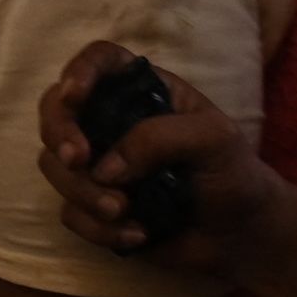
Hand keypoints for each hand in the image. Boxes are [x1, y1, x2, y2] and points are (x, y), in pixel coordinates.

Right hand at [38, 39, 276, 276]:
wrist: (240, 235)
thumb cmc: (234, 174)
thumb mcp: (214, 139)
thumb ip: (161, 138)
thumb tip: (104, 168)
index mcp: (143, 93)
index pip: (100, 62)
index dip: (79, 71)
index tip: (75, 97)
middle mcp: (113, 123)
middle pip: (56, 110)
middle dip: (60, 134)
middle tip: (79, 160)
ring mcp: (100, 166)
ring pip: (56, 167)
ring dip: (83, 192)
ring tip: (123, 211)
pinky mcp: (95, 208)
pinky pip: (71, 213)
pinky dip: (100, 229)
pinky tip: (137, 235)